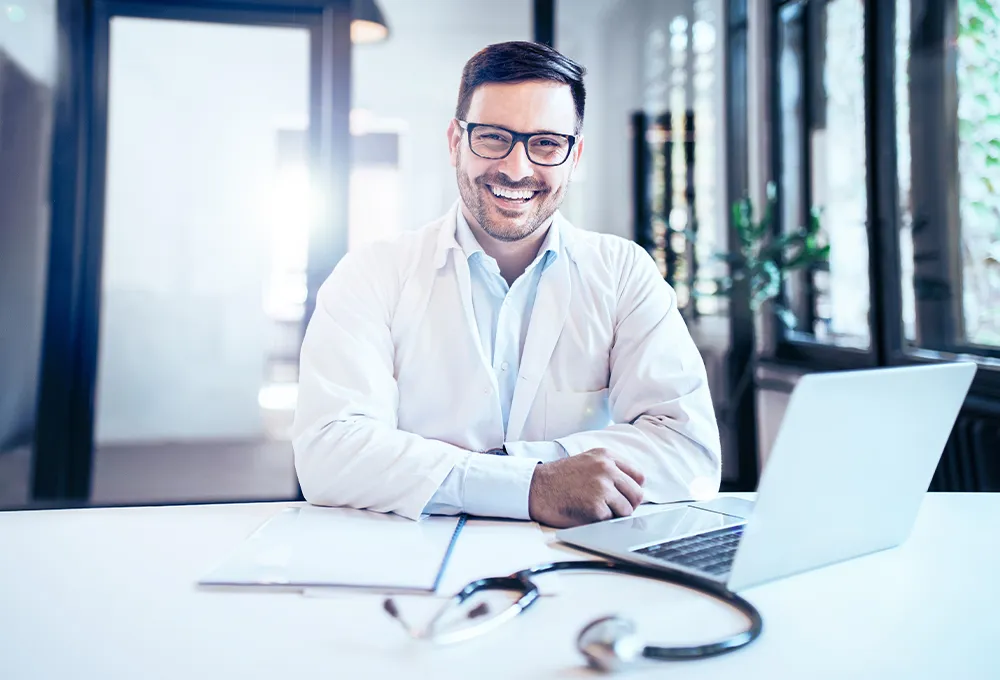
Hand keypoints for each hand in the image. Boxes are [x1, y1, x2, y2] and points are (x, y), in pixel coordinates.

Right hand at [528, 448, 644, 527]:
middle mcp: (607, 469)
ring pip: (627, 510)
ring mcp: (602, 488)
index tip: (624, 495)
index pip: (639, 477)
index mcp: (606, 456)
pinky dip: (600, 521)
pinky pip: (611, 520)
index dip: (632, 489)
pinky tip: (585, 513)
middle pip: (637, 495)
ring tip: (596, 509)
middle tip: (612, 507)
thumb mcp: (588, 460)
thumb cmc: (560, 478)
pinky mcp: (596, 507)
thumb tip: (633, 487)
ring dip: (614, 514)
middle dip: (627, 505)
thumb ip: (611, 468)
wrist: (536, 488)